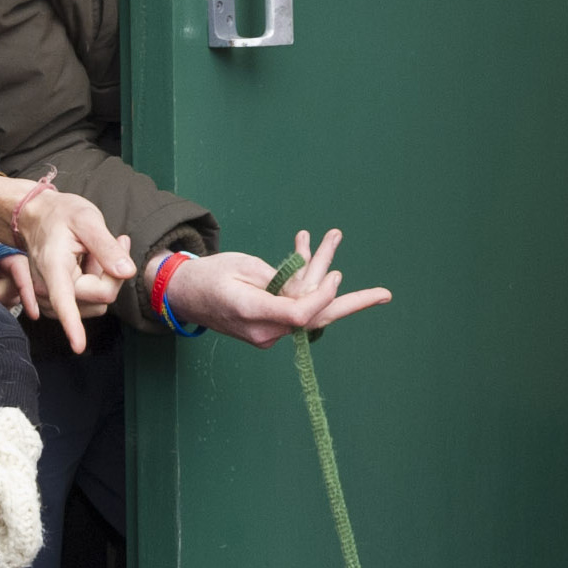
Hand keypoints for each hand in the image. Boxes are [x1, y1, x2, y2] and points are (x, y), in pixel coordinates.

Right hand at [0, 190, 133, 352]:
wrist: (37, 215)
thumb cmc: (61, 214)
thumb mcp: (87, 219)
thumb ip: (106, 246)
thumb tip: (126, 272)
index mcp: (53, 268)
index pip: (64, 301)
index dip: (73, 325)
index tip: (78, 346)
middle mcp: (47, 287)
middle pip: (99, 298)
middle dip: (112, 274)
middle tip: (113, 242)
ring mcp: (50, 297)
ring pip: (97, 304)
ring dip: (104, 280)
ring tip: (94, 253)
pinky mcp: (56, 301)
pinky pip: (89, 304)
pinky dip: (95, 285)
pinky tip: (90, 263)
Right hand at [162, 228, 391, 347]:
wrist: (182, 295)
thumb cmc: (208, 275)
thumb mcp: (242, 267)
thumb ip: (279, 279)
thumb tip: (312, 288)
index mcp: (252, 313)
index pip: (300, 314)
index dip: (322, 296)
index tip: (335, 275)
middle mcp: (264, 329)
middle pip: (315, 318)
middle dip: (351, 303)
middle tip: (385, 294)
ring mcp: (268, 331)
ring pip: (307, 303)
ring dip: (319, 271)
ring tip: (333, 236)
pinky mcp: (270, 325)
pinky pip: (295, 303)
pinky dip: (303, 278)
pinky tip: (308, 245)